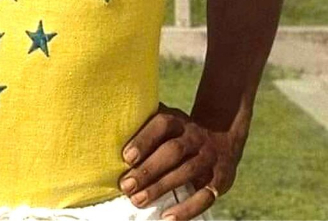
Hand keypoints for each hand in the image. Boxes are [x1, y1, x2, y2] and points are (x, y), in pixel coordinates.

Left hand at [118, 102, 242, 219]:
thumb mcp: (166, 119)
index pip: (162, 125)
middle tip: (126, 185)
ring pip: (186, 172)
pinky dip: (187, 209)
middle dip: (148, 169)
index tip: (126, 157)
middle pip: (173, 151)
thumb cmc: (178, 132)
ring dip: (161, 188)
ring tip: (138, 200)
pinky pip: (205, 196)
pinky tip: (168, 218)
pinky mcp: (220, 179)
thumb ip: (144, 124)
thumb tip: (109, 126)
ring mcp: (208, 157)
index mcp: (178, 120)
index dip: (144, 139)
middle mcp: (194, 137)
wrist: (221, 134)